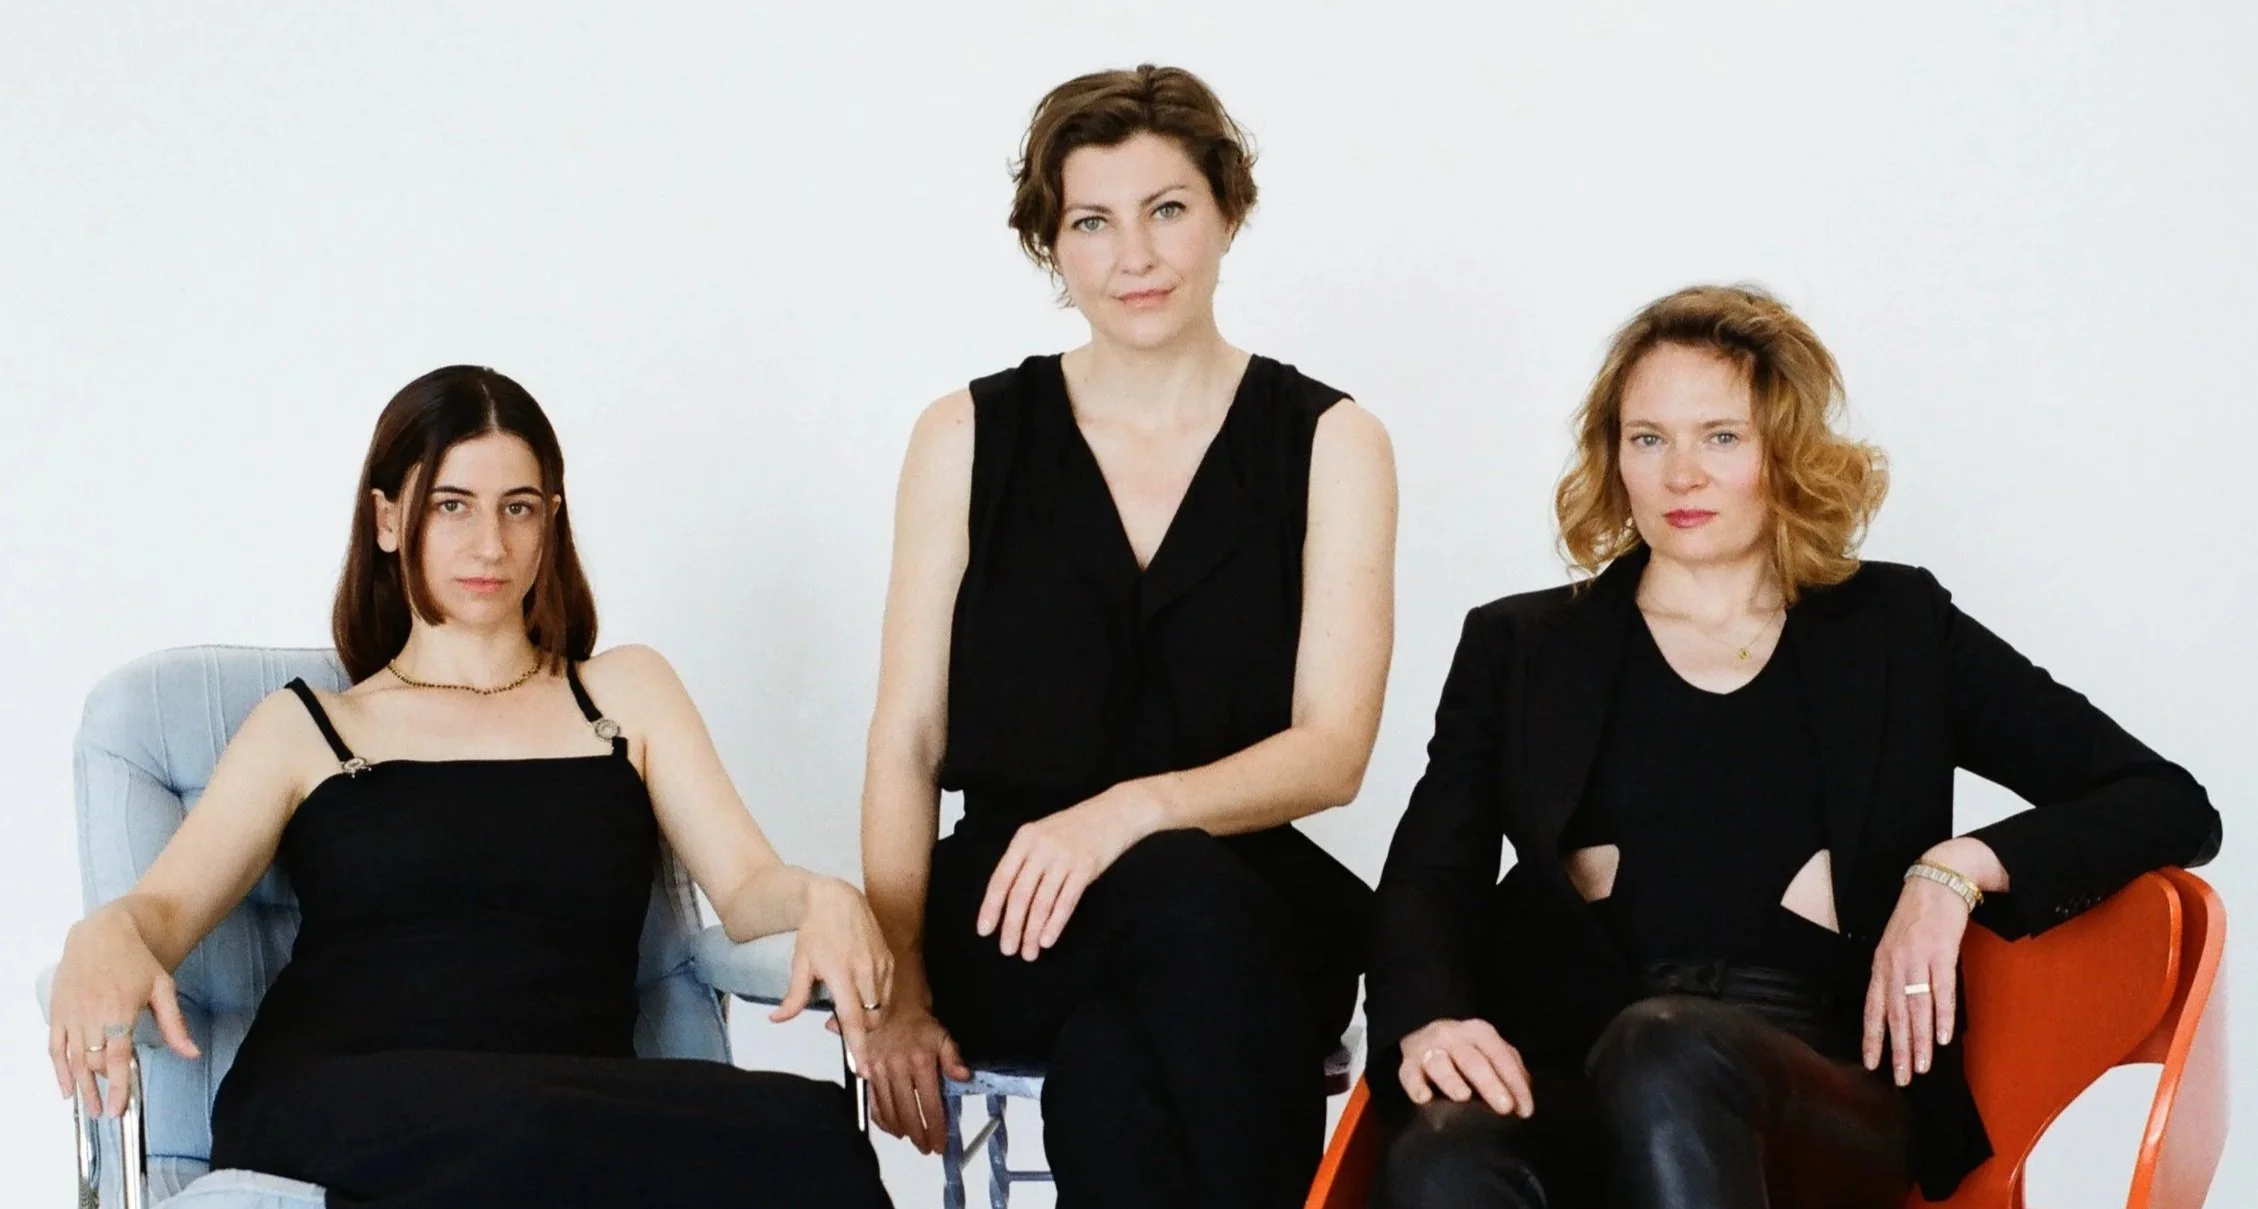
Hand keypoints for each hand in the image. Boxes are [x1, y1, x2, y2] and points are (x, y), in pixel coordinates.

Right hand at [47, 910, 199, 1117]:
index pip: (116, 1060)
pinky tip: (66, 1086)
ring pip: (73, 1059)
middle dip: (100, 1090)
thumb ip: (175, 1025)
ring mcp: (71, 1015)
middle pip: (94, 1063)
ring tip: (89, 1107)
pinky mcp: (58, 1012)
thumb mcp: (163, 988)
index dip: (117, 1087)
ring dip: (80, 1086)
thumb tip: (191, 1053)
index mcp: (119, 1012)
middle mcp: (91, 1016)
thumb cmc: (135, 958)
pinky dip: (59, 1069)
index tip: (118, 1109)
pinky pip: (54, 1047)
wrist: (103, 932)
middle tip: (107, 1110)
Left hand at [772, 877, 893, 1070]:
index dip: (858, 1046)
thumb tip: (778, 1019)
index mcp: (841, 973)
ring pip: (882, 1009)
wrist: (838, 899)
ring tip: (846, 1006)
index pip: (854, 1019)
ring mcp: (881, 965)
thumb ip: (793, 996)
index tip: (862, 1068)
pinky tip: (859, 993)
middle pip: (872, 1020)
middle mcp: (865, 971)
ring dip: (867, 1018)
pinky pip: (888, 994)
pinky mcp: (889, 960)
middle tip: (833, 1023)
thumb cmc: (816, 930)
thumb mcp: (800, 963)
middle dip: (859, 1033)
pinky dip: (876, 1003)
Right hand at [851, 1001, 972, 1154]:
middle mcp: (898, 1068)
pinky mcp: (867, 1072)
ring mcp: (880, 1071)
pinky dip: (882, 1119)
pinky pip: (873, 1102)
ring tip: (912, 1139)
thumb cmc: (919, 1024)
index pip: (930, 1103)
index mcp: (921, 1062)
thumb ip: (953, 1059)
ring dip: (901, 1130)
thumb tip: (964, 1077)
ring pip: (889, 1111)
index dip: (935, 1127)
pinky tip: (892, 1128)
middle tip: (927, 1147)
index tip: (940, 1142)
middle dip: (919, 1135)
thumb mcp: (943, 1036)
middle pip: (908, 1112)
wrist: (890, 1006)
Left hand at [977, 783, 1163, 958]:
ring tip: (1028, 953)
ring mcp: (1064, 856)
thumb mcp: (1043, 834)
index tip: (985, 931)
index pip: (1001, 878)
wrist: (1116, 812)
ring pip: (1041, 903)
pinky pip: (1065, 902)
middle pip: (1019, 895)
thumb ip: (1025, 860)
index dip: (990, 907)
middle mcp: (1041, 846)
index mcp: (1024, 838)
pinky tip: (1047, 940)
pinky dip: (1055, 924)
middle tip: (1008, 950)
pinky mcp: (1086, 867)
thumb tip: (1006, 901)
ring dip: (1032, 932)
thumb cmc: (1077, 828)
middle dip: (1012, 926)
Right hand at [1398, 1017, 1532, 1117]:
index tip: (1525, 1111)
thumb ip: (1510, 1069)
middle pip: (1473, 1060)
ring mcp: (1428, 1049)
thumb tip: (1524, 1099)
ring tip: (1463, 1097)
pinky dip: (1415, 1086)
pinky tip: (1423, 1098)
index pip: (1500, 1056)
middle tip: (1504, 1108)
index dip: (1515, 1083)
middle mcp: (1453, 1037)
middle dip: (1490, 1084)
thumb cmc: (1467, 1051)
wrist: (1423, 1034)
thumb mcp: (1490, 1051)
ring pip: (1439, 1063)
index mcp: (1480, 1033)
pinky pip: (1409, 1075)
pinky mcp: (1407, 1065)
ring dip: (1452, 1080)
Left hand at [1862, 860, 1974, 1085]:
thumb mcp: (1895, 947)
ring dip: (1919, 1041)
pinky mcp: (1941, 953)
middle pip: (1894, 1015)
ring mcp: (1917, 959)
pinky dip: (1942, 1015)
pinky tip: (1941, 1038)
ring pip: (1916, 1008)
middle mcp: (1894, 965)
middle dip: (1897, 1050)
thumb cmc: (1916, 919)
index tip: (1871, 1065)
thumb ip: (1894, 976)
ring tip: (1921, 1067)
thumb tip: (1898, 1012)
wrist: (1936, 883)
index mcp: (1880, 965)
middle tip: (1901, 1078)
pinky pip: (1941, 990)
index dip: (1872, 1038)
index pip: (1872, 1008)